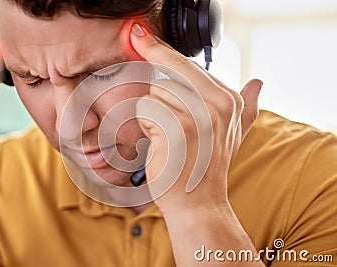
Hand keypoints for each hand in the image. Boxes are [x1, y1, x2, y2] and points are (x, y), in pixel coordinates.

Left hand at [130, 24, 262, 214]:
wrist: (199, 203)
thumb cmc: (209, 167)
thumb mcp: (235, 134)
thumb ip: (248, 107)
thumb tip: (259, 83)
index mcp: (228, 100)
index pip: (186, 64)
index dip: (161, 51)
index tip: (141, 36)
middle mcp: (216, 104)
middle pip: (165, 76)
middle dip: (161, 100)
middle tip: (174, 126)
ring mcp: (196, 116)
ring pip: (153, 95)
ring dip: (154, 117)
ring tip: (171, 139)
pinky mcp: (175, 129)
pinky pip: (146, 112)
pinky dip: (147, 128)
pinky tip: (163, 145)